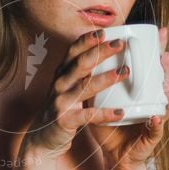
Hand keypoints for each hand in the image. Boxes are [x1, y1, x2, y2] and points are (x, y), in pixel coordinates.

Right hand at [23, 29, 132, 157]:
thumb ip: (81, 71)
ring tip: (125, 72)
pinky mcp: (65, 120)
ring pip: (85, 86)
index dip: (88, 40)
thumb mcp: (67, 86)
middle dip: (100, 52)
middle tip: (120, 44)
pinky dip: (104, 113)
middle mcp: (60, 84)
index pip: (73, 51)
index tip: (104, 32)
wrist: (43, 138)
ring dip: (106, 78)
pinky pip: (87, 116)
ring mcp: (61, 102)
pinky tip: (120, 112)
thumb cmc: (62, 108)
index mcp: (62, 74)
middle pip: (80, 64)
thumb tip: (104, 52)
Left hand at [88, 26, 168, 169]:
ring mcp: (156, 120)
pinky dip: (156, 125)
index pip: (157, 67)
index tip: (162, 32)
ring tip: (167, 84)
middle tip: (165, 56)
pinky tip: (155, 118)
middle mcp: (156, 102)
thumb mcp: (103, 97)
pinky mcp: (151, 138)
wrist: (115, 155)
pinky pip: (156, 131)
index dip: (162, 50)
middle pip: (168, 81)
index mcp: (147, 91)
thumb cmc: (111, 124)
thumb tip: (88, 50)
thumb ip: (99, 78)